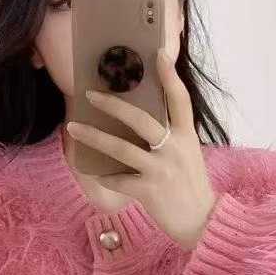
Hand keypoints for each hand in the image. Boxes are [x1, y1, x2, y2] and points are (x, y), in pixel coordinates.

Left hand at [65, 48, 217, 248]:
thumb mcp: (188, 155)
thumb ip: (170, 138)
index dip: (169, 75)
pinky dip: (106, 177)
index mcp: (186, 136)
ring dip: (94, 137)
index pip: (180, 99)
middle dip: (112, 104)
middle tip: (90, 94)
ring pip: (121, 148)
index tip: (158, 52)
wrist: (202, 222)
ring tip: (73, 128)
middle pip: (140, 119)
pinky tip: (97, 173)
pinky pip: (119, 180)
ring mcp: (161, 170)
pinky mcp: (149, 191)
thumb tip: (142, 123)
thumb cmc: (191, 187)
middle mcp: (174, 149)